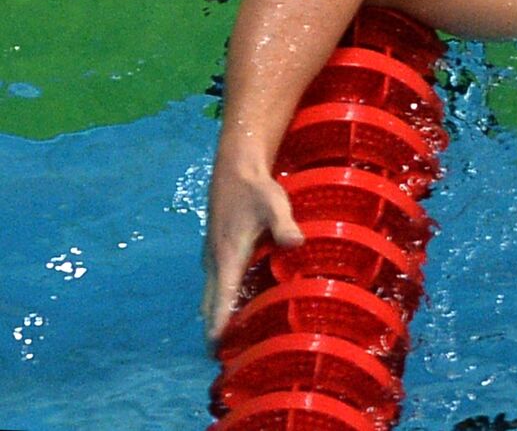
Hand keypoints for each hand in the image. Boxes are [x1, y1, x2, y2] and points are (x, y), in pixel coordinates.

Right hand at [201, 160, 303, 350]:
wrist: (235, 169)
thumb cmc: (256, 188)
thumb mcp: (275, 204)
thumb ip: (284, 225)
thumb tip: (296, 243)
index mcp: (228, 256)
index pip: (221, 298)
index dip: (218, 324)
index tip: (215, 348)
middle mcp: (215, 261)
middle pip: (211, 303)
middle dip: (214, 328)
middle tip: (219, 356)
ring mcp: (212, 256)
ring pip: (210, 294)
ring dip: (215, 315)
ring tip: (225, 340)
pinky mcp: (216, 250)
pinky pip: (215, 283)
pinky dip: (218, 299)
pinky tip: (232, 306)